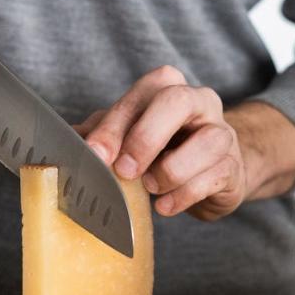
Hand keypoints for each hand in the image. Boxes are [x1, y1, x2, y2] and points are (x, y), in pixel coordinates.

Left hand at [77, 66, 294, 220]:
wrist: (210, 172)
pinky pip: (214, 177)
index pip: (140, 96)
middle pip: (176, 101)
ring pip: (205, 142)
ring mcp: (221, 133)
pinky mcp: (233, 167)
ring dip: (170, 171)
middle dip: (145, 137)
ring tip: (150, 188)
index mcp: (167, 88)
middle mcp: (199, 102)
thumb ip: (99, 135)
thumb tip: (62, 143)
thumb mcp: (126, 136)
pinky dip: (184, 196)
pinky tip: (164, 206)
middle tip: (124, 171)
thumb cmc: (162, 149)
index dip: (115, 126)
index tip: (94, 155)